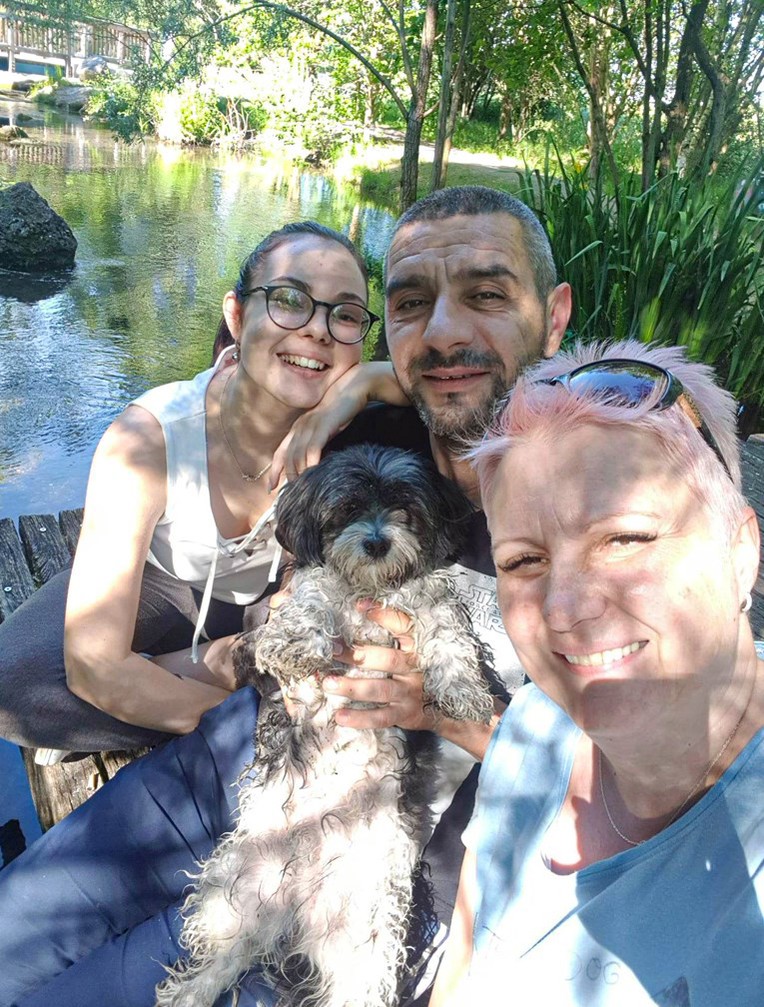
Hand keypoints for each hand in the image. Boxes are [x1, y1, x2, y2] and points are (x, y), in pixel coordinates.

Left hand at [269, 363, 406, 488]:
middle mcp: (300, 427)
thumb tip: (314, 461)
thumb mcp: (325, 426)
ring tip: (305, 489)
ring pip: (298, 455)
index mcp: (298, 427)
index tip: (270, 487)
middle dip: (289, 477)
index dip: (274, 470)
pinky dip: (310, 463)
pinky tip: (313, 473)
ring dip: (300, 474)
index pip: (280, 452)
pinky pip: (313, 448)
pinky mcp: (323, 425)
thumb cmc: (342, 409)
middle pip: (288, 457)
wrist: (354, 386)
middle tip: (295, 494)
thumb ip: (317, 441)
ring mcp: (310, 425)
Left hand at [322, 604, 436, 730]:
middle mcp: (416, 668)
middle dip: (359, 655)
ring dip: (353, 686)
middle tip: (333, 651)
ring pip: (381, 689)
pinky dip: (360, 718)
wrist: (447, 707)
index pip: (403, 625)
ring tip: (329, 683)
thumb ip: (395, 633)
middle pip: (388, 659)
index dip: (383, 615)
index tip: (360, 606)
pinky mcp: (405, 714)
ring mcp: (411, 692)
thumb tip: (361, 609)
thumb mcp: (414, 649)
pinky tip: (341, 716)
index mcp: (417, 646)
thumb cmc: (420, 671)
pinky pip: (382, 717)